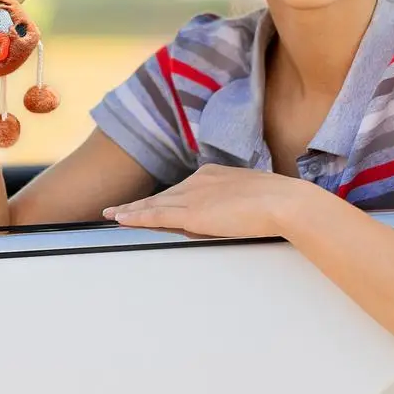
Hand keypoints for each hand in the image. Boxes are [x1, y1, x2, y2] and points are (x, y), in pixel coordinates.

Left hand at [102, 164, 297, 237]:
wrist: (281, 201)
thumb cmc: (277, 201)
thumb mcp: (250, 196)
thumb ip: (235, 202)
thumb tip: (231, 214)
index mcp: (211, 174)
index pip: (180, 189)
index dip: (162, 198)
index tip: (149, 203)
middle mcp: (197, 181)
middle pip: (162, 196)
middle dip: (139, 204)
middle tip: (118, 209)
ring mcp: (192, 196)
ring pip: (153, 205)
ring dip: (131, 210)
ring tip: (112, 214)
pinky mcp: (190, 213)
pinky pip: (155, 215)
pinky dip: (136, 217)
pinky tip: (121, 219)